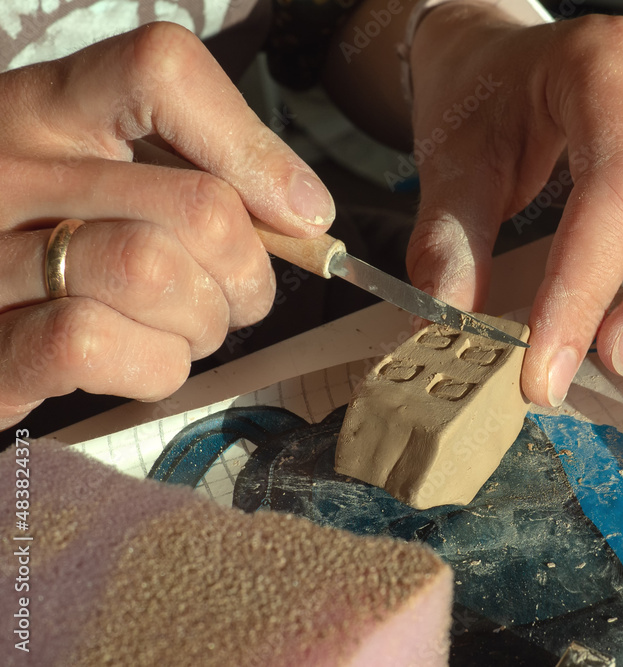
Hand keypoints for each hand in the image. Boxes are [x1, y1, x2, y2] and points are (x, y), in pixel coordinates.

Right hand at [0, 22, 335, 428]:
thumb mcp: (117, 179)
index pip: (163, 73)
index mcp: (46, 108)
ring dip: (205, 322)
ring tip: (187, 325)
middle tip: (238, 293)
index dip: (253, 150)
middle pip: (198, 205)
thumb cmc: (64, 245)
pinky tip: (146, 357)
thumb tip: (305, 210)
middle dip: (249, 272)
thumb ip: (202, 175)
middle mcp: (6, 168)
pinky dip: (157, 365)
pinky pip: (98, 343)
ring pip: (153, 273)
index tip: (297, 213)